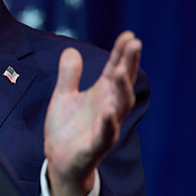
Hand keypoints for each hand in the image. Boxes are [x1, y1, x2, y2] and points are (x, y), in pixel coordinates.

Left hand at [43, 31, 141, 195]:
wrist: (59, 161)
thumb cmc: (67, 128)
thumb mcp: (64, 96)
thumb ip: (69, 75)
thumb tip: (70, 49)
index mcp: (102, 94)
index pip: (115, 69)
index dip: (122, 53)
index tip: (129, 35)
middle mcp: (108, 108)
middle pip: (123, 83)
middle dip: (129, 64)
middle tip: (135, 44)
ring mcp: (105, 127)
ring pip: (119, 106)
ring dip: (122, 89)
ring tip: (120, 71)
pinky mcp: (96, 146)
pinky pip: (105, 135)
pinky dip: (108, 124)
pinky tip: (108, 112)